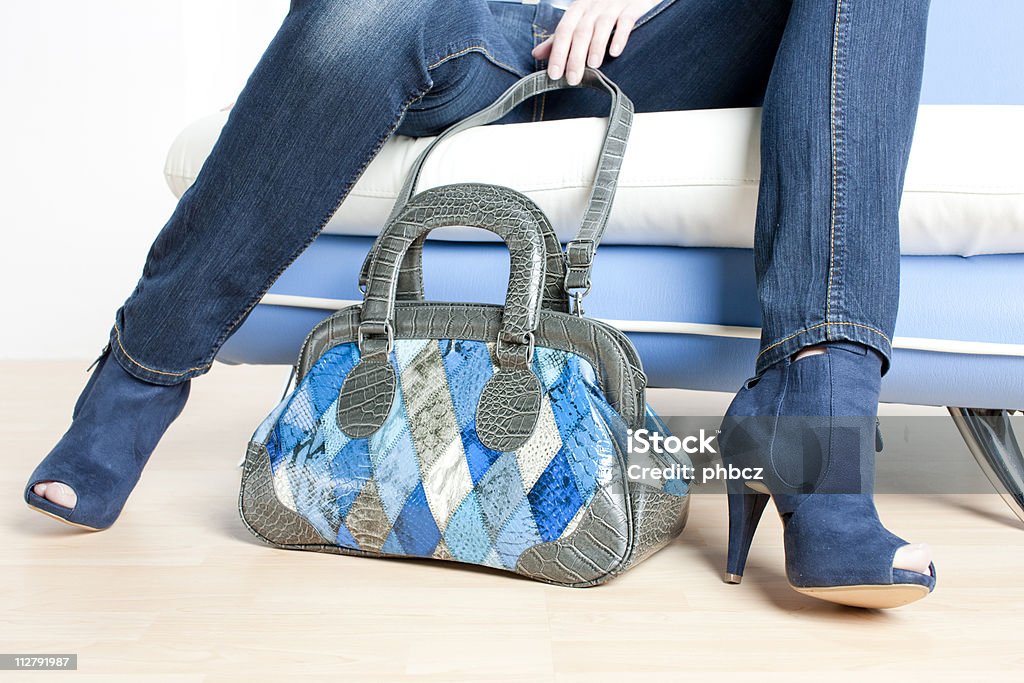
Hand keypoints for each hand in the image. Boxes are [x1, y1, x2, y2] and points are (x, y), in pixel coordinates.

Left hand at [531, 0, 660, 84]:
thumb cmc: (601, 8)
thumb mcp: (578, 19)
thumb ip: (559, 38)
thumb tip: (537, 54)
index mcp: (577, 9)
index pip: (563, 31)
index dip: (557, 53)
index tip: (554, 74)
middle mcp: (593, 6)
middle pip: (581, 31)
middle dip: (575, 56)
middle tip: (573, 78)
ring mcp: (613, 5)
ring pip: (602, 26)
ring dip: (596, 46)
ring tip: (593, 66)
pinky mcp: (632, 7)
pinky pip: (626, 21)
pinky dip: (620, 36)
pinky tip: (615, 52)